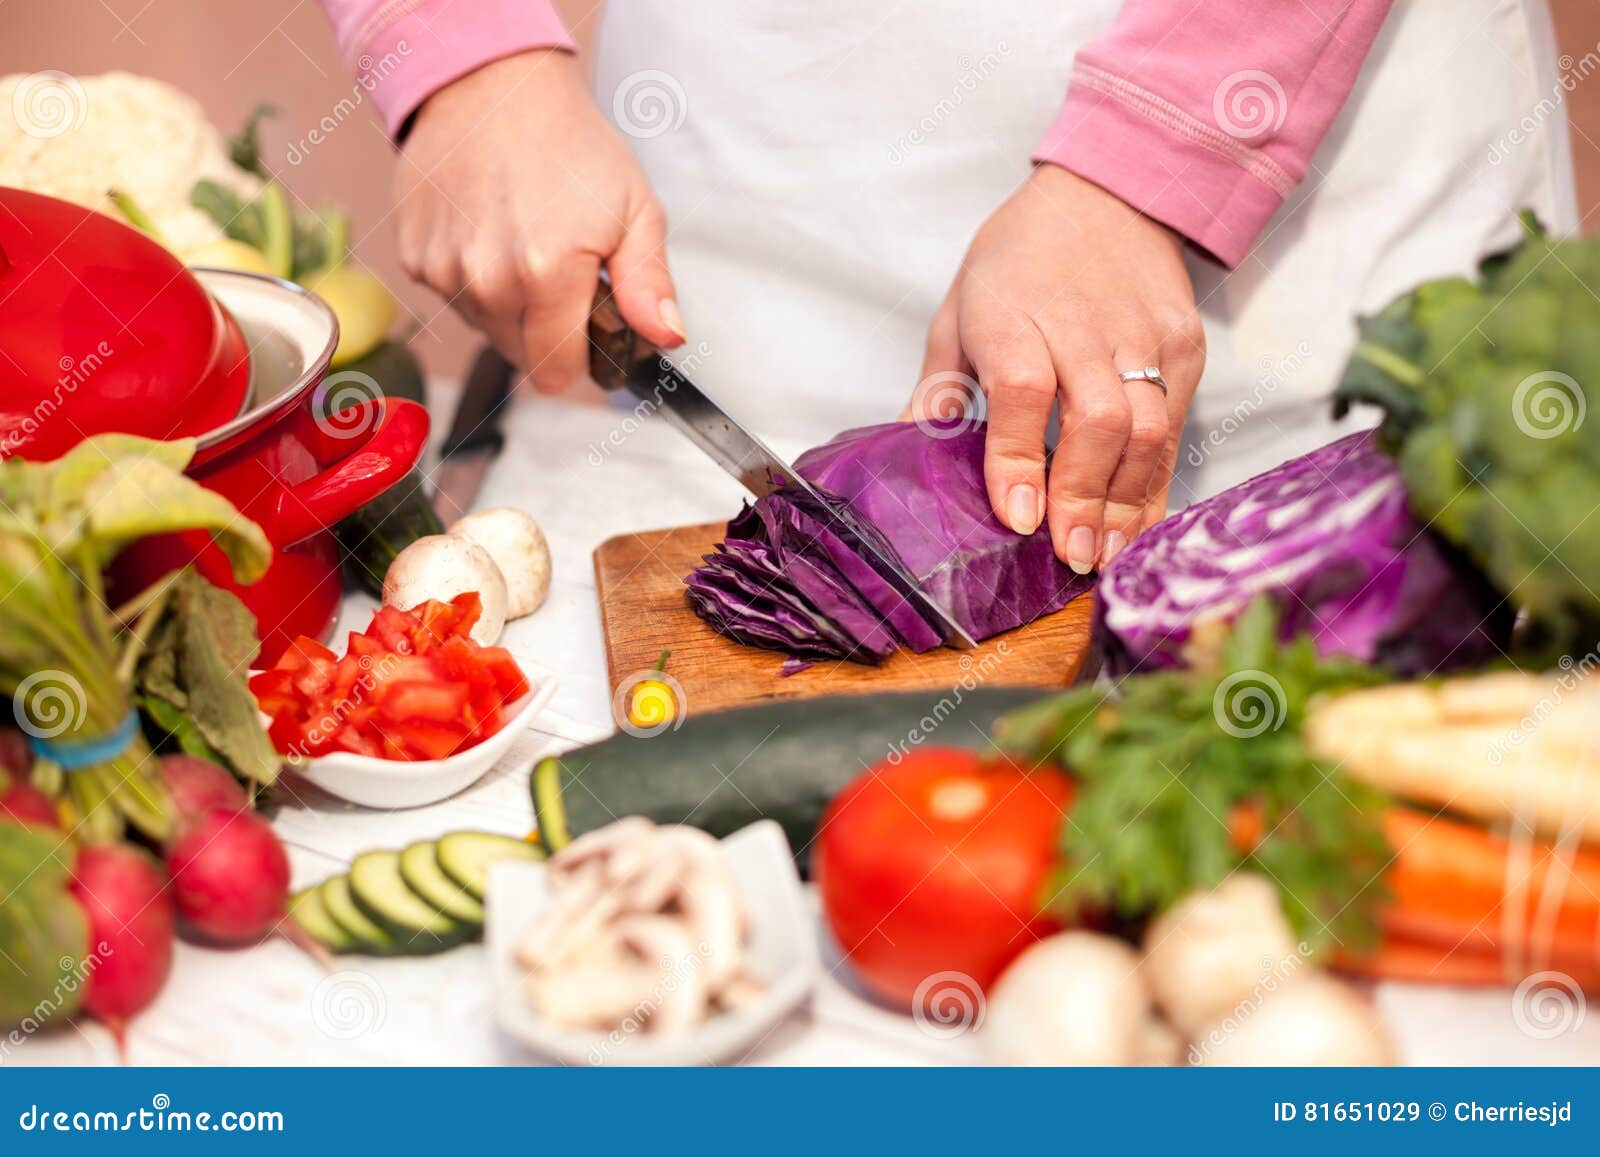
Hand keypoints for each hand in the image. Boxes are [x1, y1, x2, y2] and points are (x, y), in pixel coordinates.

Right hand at [394, 48, 682, 391]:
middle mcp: (488, 281)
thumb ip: (649, 284)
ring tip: (524, 244)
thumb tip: (667, 337)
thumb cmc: (569, 144)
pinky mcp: (415, 258)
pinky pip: (452, 299)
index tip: (590, 326)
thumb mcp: (635, 208)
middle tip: (563, 275)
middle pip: (522, 357)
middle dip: (547, 331)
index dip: (581, 357)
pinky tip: (489, 234)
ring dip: (509, 306)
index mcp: (546, 275)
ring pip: (486, 329)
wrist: (492, 86)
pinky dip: (472, 280)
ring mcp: (445, 271)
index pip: (558, 373)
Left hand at [909, 165, 1203, 571]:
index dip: (1022, 459)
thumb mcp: (960, 309)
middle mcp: (1085, 326)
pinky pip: (1176, 427)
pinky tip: (1134, 524)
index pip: (1024, 391)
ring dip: (1125, 502)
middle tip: (1069, 555)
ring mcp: (1144, 336)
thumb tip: (908, 452)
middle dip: (1084, 496)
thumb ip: (940, 386)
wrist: (1109, 192)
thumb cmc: (1020, 258)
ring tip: (1102, 554)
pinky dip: (1155, 483)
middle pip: (1099, 420)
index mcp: (1016, 313)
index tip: (1018, 517)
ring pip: (1148, 430)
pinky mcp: (1186, 346)